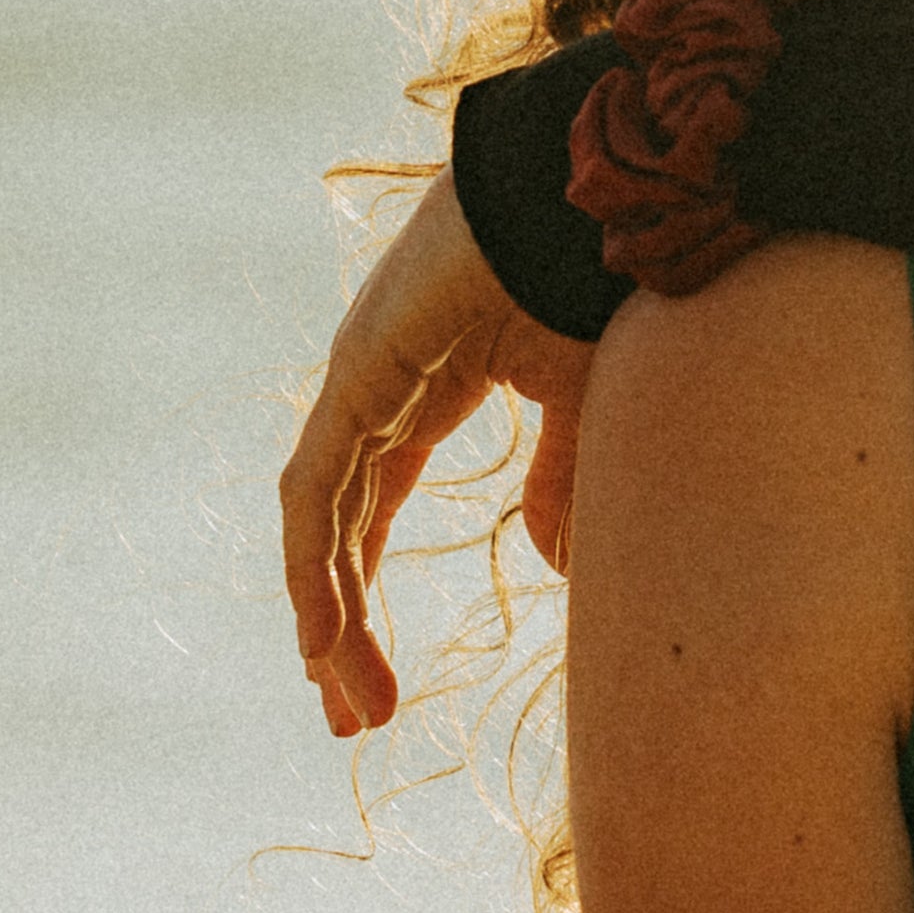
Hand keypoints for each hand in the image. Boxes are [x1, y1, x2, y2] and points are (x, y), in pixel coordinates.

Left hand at [281, 175, 594, 737]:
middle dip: (339, 630)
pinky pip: (317, 492)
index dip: (364, 595)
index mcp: (425, 388)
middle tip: (354, 719)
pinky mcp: (361, 378)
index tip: (384, 685)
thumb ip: (564, 484)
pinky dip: (314, 569)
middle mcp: (375, 390)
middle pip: (333, 531)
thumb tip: (550, 565)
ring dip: (327, 620)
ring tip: (347, 705)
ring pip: (318, 525)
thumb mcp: (591, 406)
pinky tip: (322, 639)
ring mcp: (360, 381)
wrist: (593, 192)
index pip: (368, 510)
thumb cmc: (599, 273)